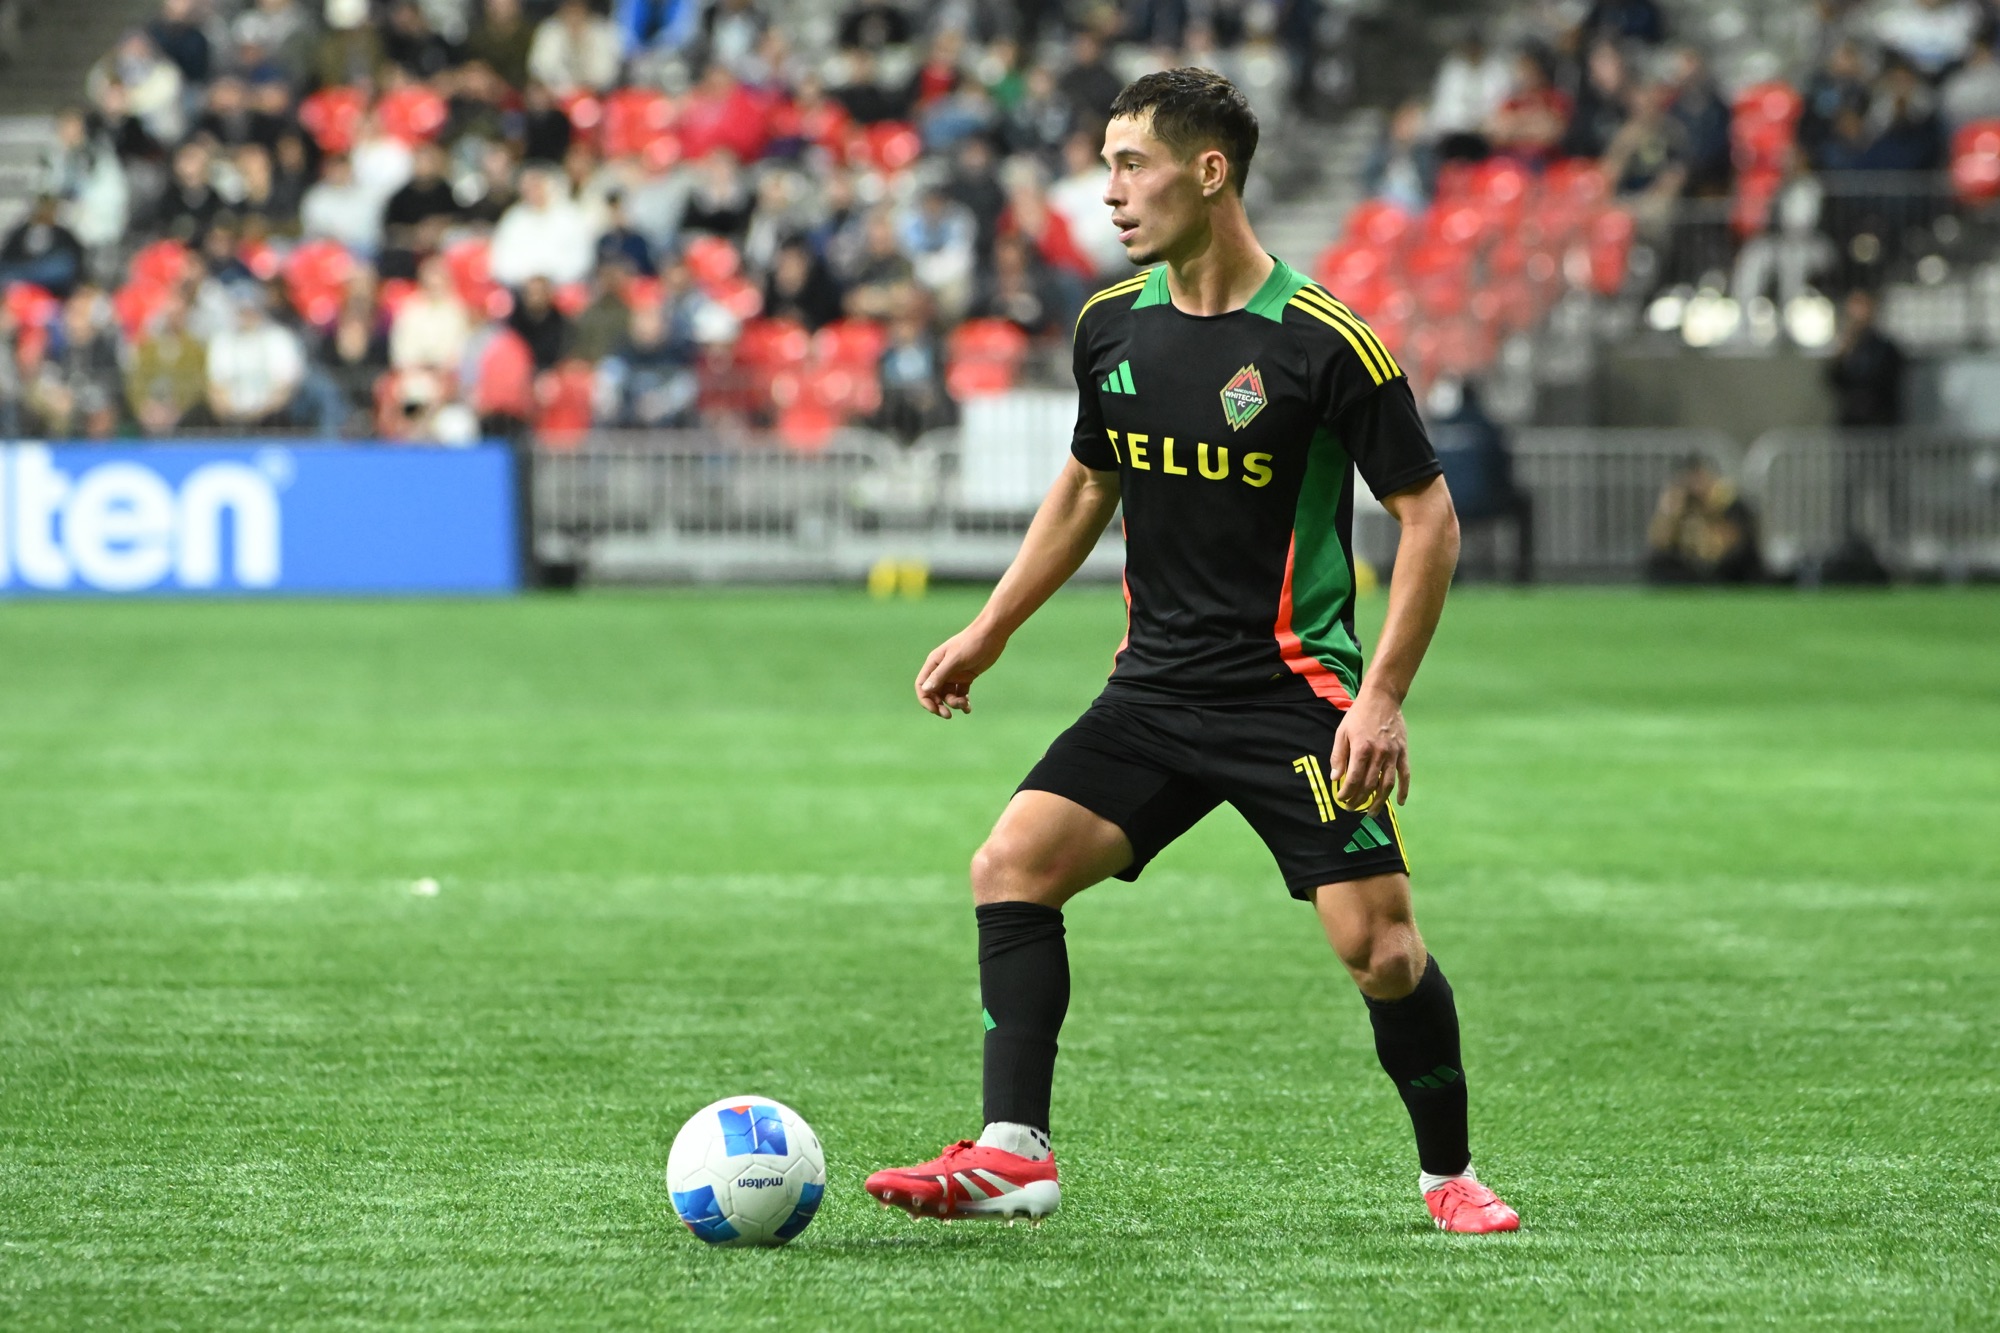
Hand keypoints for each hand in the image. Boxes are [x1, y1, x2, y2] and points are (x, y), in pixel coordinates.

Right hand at [914, 622, 1006, 718]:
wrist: (992, 635)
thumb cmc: (972, 643)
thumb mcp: (955, 660)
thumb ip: (940, 675)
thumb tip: (925, 690)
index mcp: (934, 663)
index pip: (922, 685)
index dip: (926, 700)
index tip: (936, 709)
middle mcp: (942, 670)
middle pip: (934, 694)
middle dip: (940, 705)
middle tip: (948, 715)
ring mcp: (954, 674)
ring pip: (948, 695)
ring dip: (954, 703)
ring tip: (965, 704)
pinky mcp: (966, 677)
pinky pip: (960, 693)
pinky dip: (963, 702)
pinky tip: (969, 708)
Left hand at [1329, 686, 1409, 812]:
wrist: (1382, 698)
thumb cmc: (1358, 715)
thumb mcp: (1342, 733)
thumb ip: (1338, 756)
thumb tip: (1334, 779)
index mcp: (1361, 749)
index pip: (1353, 779)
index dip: (1346, 793)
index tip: (1340, 800)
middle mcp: (1379, 754)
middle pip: (1369, 785)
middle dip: (1358, 800)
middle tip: (1351, 808)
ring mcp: (1393, 754)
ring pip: (1387, 784)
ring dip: (1379, 802)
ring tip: (1370, 813)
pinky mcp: (1403, 752)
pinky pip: (1405, 775)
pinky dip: (1403, 790)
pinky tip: (1399, 802)